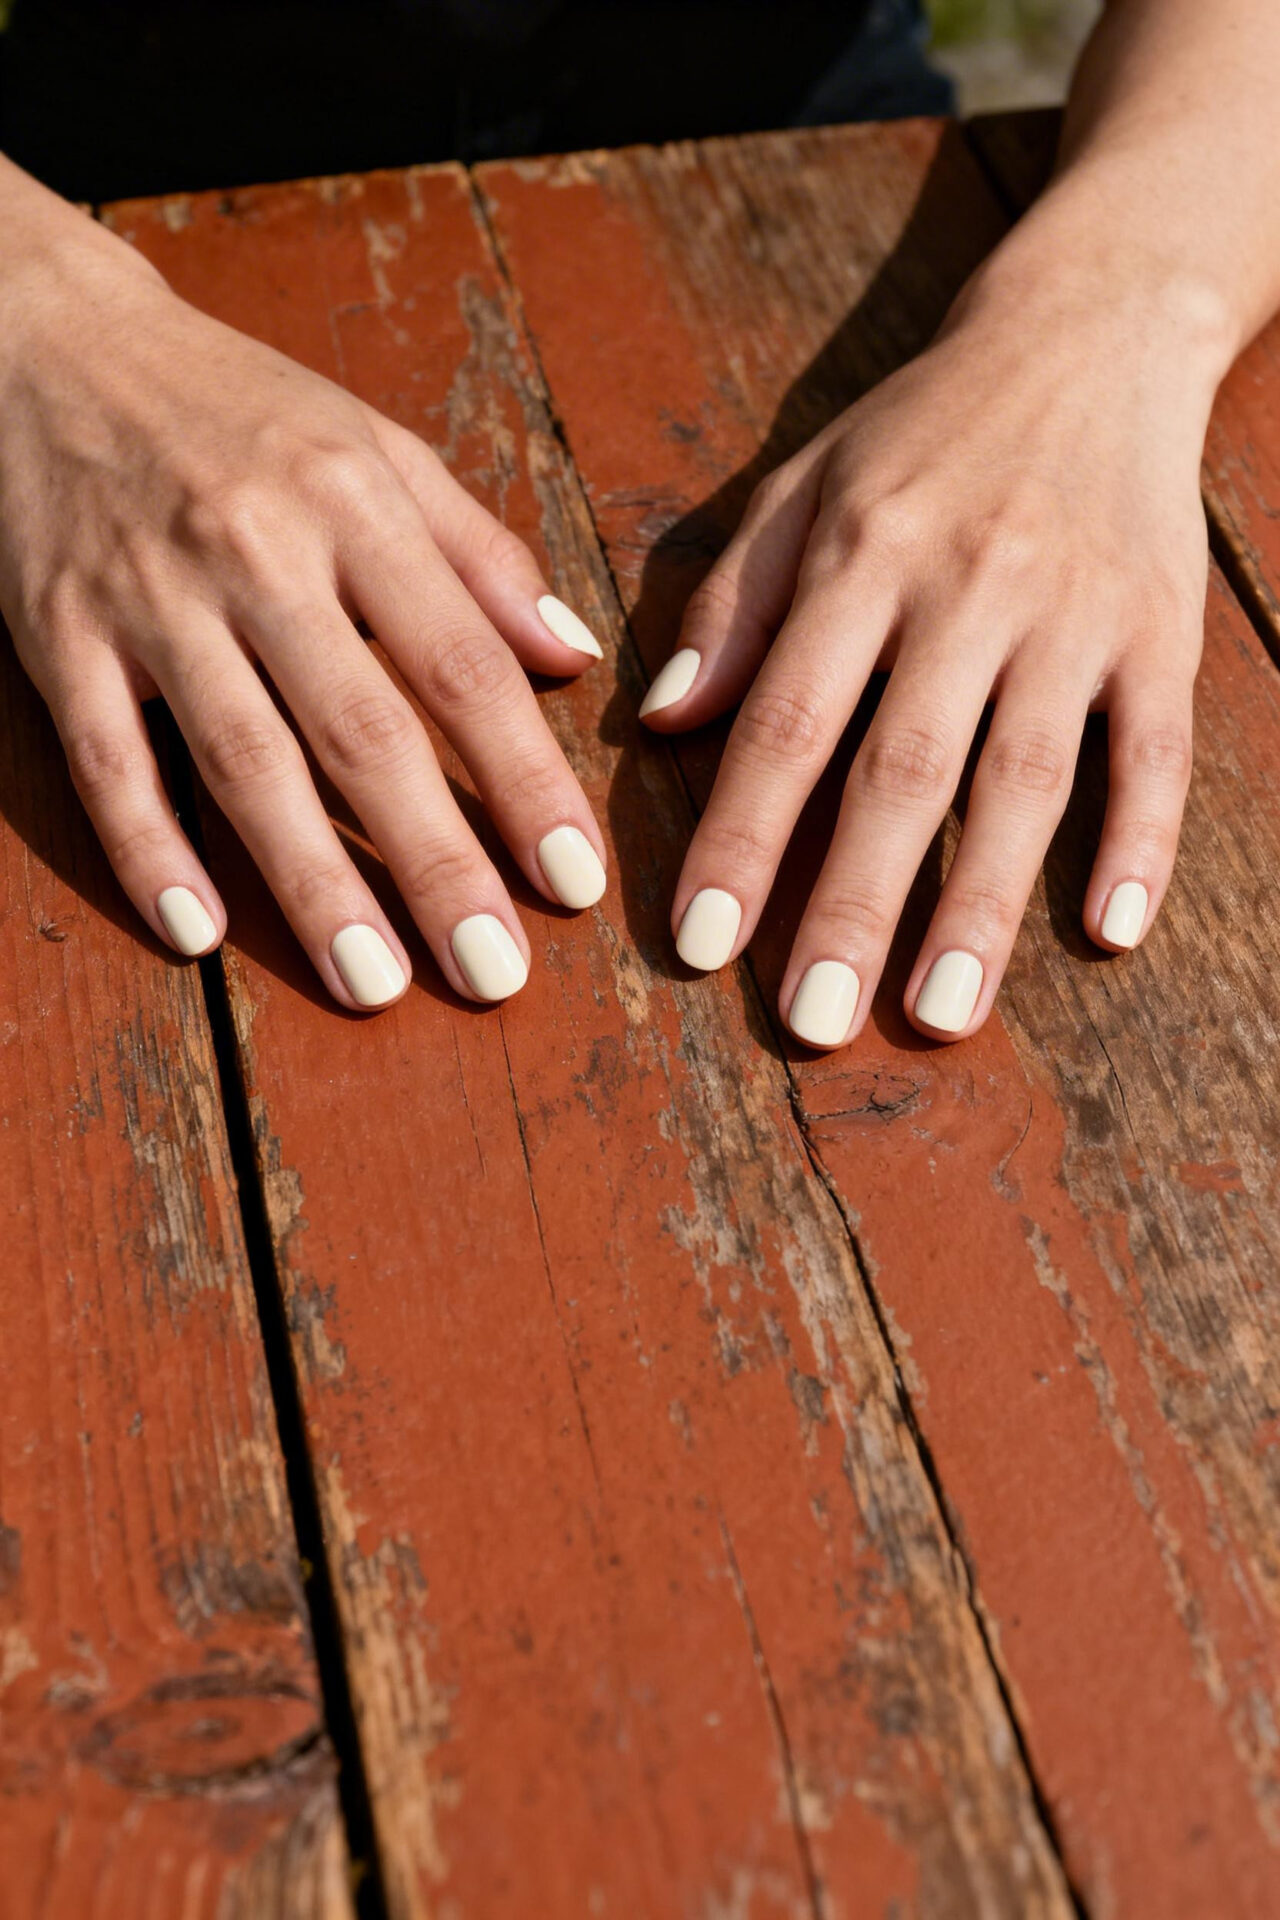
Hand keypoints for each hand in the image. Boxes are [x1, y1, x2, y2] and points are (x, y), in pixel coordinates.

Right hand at [0, 198, 606, 1011]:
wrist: (45, 339)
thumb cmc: (236, 407)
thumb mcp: (374, 445)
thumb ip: (478, 552)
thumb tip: (571, 654)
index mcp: (354, 503)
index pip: (460, 664)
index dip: (523, 780)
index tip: (573, 881)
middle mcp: (257, 552)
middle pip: (362, 732)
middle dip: (435, 863)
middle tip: (494, 973)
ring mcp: (151, 599)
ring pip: (242, 762)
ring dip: (312, 883)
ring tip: (374, 984)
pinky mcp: (58, 635)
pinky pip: (106, 760)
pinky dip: (148, 849)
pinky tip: (199, 935)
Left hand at [641, 231, 1221, 1045]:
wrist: (1090, 333)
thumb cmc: (920, 432)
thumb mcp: (803, 486)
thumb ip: (732, 603)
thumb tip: (667, 721)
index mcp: (863, 555)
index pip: (789, 721)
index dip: (743, 837)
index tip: (703, 944)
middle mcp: (968, 588)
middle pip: (903, 769)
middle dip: (854, 904)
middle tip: (813, 1021)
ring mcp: (1075, 613)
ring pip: (1025, 778)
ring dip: (982, 905)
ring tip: (938, 1014)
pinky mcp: (1162, 629)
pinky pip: (1157, 749)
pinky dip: (1141, 840)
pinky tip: (1112, 932)